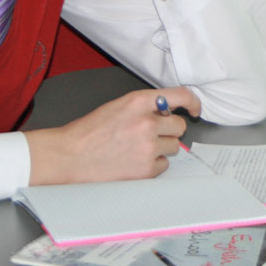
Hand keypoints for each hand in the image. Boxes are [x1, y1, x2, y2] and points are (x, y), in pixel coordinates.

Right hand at [25, 88, 201, 184]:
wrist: (69, 156)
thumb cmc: (89, 132)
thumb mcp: (118, 106)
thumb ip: (144, 106)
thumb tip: (167, 112)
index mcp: (138, 102)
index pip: (180, 96)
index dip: (193, 102)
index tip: (195, 109)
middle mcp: (147, 122)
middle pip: (179, 126)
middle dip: (170, 130)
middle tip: (152, 134)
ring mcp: (148, 147)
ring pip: (174, 147)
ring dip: (161, 148)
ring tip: (137, 149)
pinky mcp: (146, 169)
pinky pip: (163, 165)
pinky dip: (153, 164)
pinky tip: (133, 161)